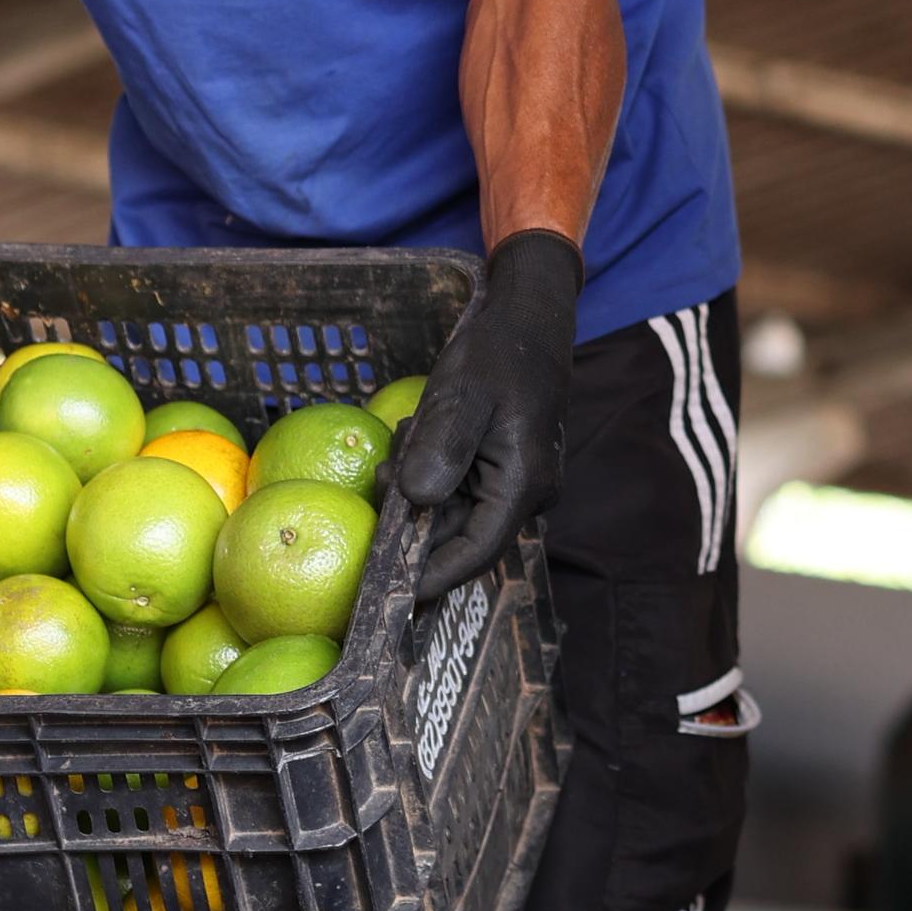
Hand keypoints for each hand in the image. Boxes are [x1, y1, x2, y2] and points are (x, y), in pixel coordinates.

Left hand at [391, 229, 579, 603]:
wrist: (529, 320)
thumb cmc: (499, 353)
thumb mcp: (463, 394)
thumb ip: (442, 447)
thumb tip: (415, 500)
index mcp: (523, 483)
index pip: (476, 552)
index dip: (431, 575)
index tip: (389, 590)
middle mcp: (524, 493)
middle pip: (458, 534)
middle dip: (413, 516)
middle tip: (383, 475)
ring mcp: (513, 483)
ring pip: (452, 509)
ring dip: (418, 486)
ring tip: (409, 435)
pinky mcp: (499, 469)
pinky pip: (455, 487)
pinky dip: (428, 470)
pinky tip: (417, 433)